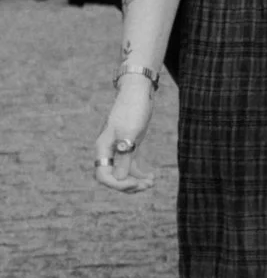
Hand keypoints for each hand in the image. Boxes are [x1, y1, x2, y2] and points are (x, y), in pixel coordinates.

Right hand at [95, 63, 156, 184]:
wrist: (138, 91)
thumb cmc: (132, 109)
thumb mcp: (130, 132)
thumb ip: (124, 155)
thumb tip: (120, 179)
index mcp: (103, 148)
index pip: (103, 176)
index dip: (118, 184)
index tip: (135, 183)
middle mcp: (108, 151)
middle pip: (113, 178)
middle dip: (128, 185)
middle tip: (147, 185)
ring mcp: (119, 149)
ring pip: (123, 174)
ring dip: (136, 181)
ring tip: (152, 183)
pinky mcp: (129, 146)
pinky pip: (130, 166)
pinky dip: (140, 173)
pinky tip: (152, 177)